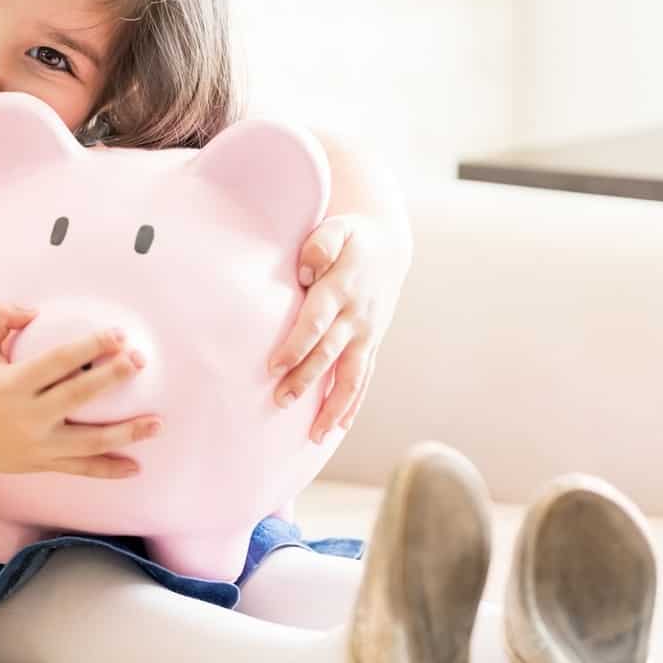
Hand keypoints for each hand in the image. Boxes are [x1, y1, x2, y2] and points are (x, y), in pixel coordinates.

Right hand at [0, 303, 160, 478]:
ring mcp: (35, 445)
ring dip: (126, 432)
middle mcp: (26, 417)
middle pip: (79, 397)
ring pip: (88, 441)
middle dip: (113, 378)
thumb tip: (34, 309)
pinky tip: (135, 467)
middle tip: (140, 361)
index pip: (59, 362)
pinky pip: (78, 468)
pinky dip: (107, 469)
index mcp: (12, 384)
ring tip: (157, 423)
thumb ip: (0, 316)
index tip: (118, 334)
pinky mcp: (39, 464)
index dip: (91, 346)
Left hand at [268, 214, 410, 441]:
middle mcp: (356, 317)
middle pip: (328, 354)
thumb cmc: (350, 237)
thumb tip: (303, 270)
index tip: (274, 366)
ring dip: (333, 406)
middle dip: (305, 380)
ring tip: (315, 434)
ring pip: (351, 376)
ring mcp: (366, 334)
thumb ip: (320, 245)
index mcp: (342, 289)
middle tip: (280, 401)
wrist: (388, 245)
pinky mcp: (371, 344)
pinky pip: (363, 379)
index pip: (316, 322)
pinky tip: (338, 428)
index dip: (297, 345)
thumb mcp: (336, 228)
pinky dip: (352, 405)